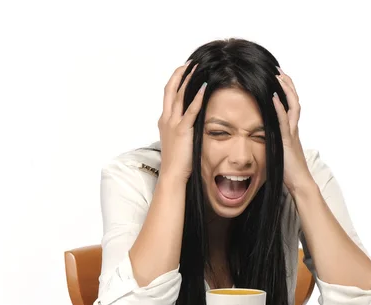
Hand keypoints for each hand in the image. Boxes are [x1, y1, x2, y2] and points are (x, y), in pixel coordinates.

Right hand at [158, 61, 206, 182]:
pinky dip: (198, 97)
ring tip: (198, 68)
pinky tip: (205, 87)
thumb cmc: (178, 161)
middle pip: (171, 90)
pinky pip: (191, 111)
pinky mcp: (182, 131)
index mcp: (164, 120)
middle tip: (190, 63)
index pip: (169, 95)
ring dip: (189, 80)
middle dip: (180, 74)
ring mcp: (173, 124)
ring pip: (179, 96)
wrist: (172, 174)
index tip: (184, 70)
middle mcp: (166, 119)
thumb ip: (183, 129)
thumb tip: (192, 124)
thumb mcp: (178, 141)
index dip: (176, 80)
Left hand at [272, 67, 314, 194]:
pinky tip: (274, 96)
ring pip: (292, 106)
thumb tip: (259, 135)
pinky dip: (279, 107)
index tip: (277, 77)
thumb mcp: (277, 151)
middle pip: (294, 100)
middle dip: (287, 84)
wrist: (299, 183)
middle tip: (278, 70)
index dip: (285, 90)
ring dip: (285, 90)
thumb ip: (272, 140)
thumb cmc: (288, 170)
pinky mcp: (288, 141)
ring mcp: (292, 133)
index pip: (290, 104)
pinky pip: (284, 121)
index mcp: (291, 129)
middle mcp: (293, 128)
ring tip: (277, 76)